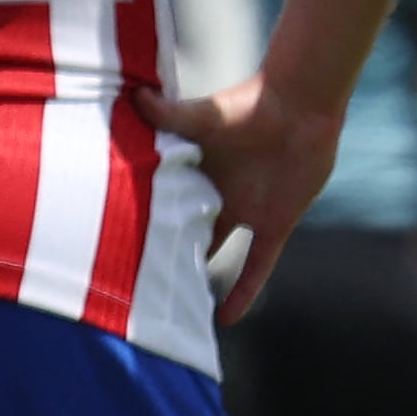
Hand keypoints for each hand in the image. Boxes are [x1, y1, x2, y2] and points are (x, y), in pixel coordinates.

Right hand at [132, 75, 344, 323]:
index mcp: (191, 169)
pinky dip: (244, 291)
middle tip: (136, 284)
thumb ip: (170, 113)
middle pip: (184, 229)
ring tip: (176, 308)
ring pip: (217, 252)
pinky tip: (227, 319)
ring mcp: (244, 211)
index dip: (141, 220)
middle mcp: (214, 193)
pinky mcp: (275, 224)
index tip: (115, 244)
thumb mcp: (204, 115)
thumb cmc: (250, 105)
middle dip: (165, 252)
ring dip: (200, 276)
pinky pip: (257, 264)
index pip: (161, 201)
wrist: (301, 108)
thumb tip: (134, 96)